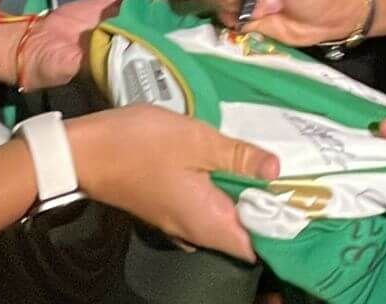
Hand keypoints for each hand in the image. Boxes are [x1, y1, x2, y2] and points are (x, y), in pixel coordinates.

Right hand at [69, 103, 278, 261]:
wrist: (83, 152)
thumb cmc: (139, 145)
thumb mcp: (197, 141)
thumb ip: (238, 156)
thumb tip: (276, 169)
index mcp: (209, 222)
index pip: (259, 244)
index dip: (283, 226)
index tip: (303, 199)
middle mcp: (196, 231)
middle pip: (245, 231)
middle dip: (267, 205)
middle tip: (291, 174)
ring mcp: (180, 221)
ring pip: (225, 217)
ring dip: (244, 194)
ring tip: (265, 165)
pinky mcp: (169, 206)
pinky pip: (207, 206)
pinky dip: (222, 189)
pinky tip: (229, 164)